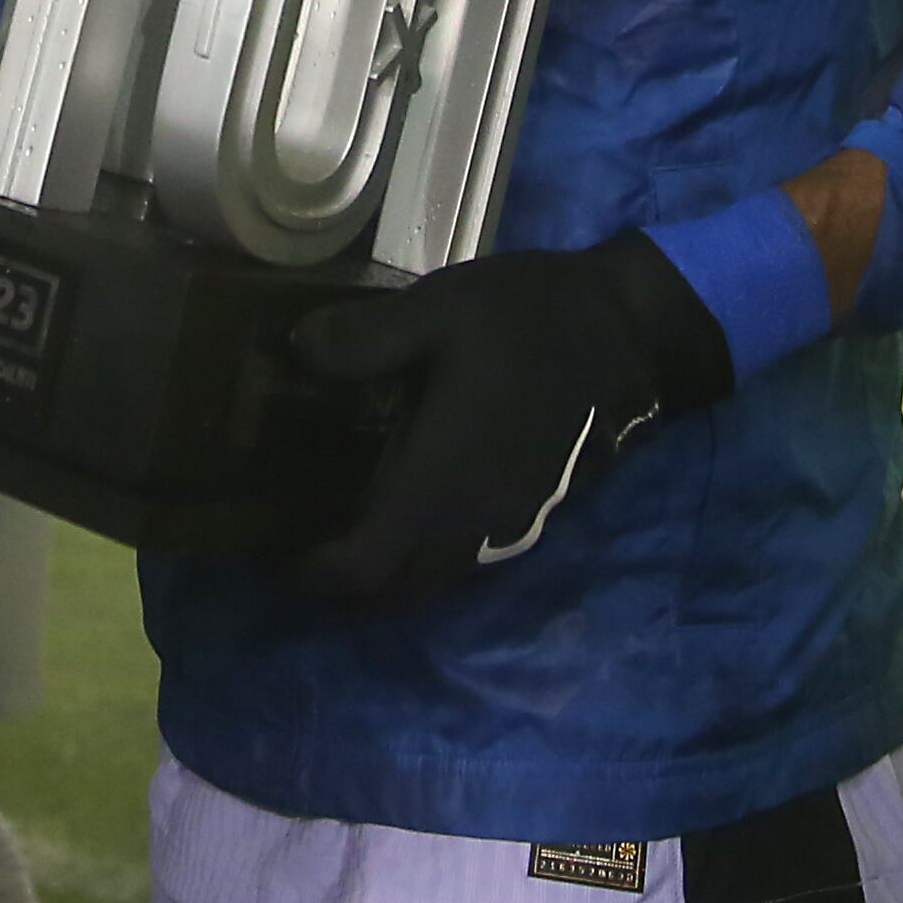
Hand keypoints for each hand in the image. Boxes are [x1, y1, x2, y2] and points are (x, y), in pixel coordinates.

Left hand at [283, 234, 733, 601]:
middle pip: (394, 592)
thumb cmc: (530, 319)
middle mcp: (471, 522)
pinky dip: (425, 554)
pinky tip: (408, 500)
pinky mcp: (533, 512)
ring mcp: (507, 524)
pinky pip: (465, 560)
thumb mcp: (437, 310)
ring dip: (387, 573)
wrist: (629, 332)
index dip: (313, 575)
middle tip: (300, 542)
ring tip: (346, 525)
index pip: (364, 569)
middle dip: (343, 585)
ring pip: (434, 581)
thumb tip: (293, 350)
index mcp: (439, 483)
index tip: (274, 549)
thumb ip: (362, 339)